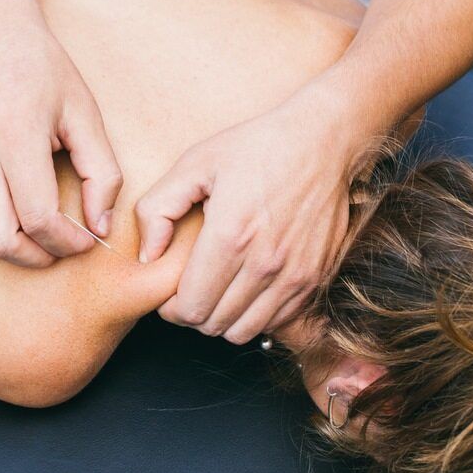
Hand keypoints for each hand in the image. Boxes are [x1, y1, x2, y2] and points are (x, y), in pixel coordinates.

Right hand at [0, 0, 122, 265]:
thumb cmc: (43, 70)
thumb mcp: (86, 114)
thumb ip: (103, 172)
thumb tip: (100, 225)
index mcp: (16, 139)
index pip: (38, 218)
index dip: (68, 242)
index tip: (86, 239)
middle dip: (37, 255)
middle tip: (60, 243)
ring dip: (6, 249)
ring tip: (34, 234)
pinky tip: (5, 220)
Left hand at [135, 88, 353, 342]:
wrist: (324, 141)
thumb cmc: (256, 148)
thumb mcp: (194, 164)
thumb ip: (157, 209)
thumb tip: (148, 256)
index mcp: (230, 236)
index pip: (191, 308)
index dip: (172, 308)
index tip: (171, 293)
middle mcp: (265, 263)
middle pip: (215, 324)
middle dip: (195, 314)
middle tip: (191, 292)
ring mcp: (295, 274)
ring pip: (245, 330)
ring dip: (225, 319)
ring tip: (218, 293)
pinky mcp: (316, 277)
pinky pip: (277, 322)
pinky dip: (256, 315)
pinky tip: (248, 288)